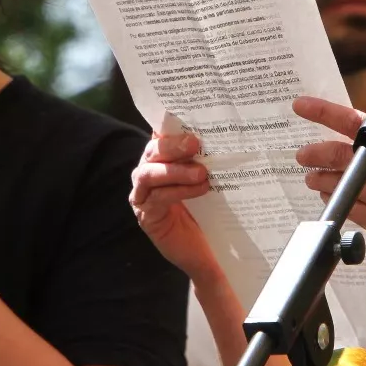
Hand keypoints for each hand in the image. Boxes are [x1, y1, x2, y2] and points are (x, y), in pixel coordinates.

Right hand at [128, 130, 226, 287]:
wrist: (206, 250)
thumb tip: (222, 132)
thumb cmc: (206, 209)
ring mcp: (142, 195)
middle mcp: (147, 173)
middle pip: (152, 152)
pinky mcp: (146, 216)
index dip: (170, 123)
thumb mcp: (207, 178)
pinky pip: (156, 199)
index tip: (187, 115)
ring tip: (201, 173)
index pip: (160, 135)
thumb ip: (206, 158)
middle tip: (195, 144)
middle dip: (172, 145)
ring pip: (149, 174)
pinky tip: (200, 190)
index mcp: (161, 159)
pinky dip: (178, 191)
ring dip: (175, 170)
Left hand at [292, 96, 365, 283]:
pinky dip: (333, 200)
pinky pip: (345, 208)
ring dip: (320, 179)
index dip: (324, 112)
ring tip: (313, 177)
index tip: (302, 106)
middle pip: (340, 154)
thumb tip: (359, 137)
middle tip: (303, 154)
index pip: (358, 122)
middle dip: (314, 153)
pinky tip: (331, 197)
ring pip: (338, 183)